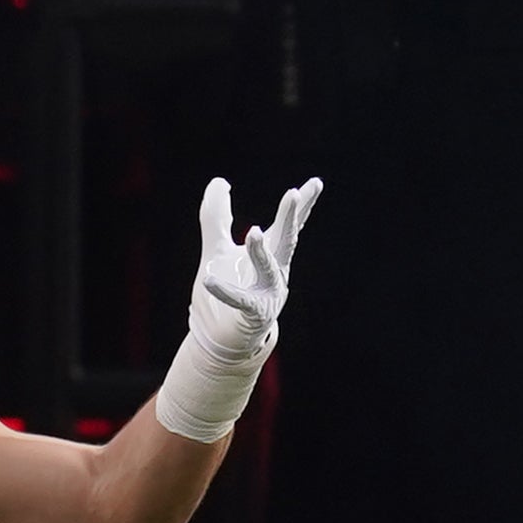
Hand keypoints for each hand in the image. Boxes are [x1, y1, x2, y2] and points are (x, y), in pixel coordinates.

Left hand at [154, 175, 323, 444]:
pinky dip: (224, 289)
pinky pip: (239, 301)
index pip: (288, 227)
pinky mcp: (251, 316)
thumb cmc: (224, 295)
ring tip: (251, 231)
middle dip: (290, 219)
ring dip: (261, 252)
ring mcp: (267, 295)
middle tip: (293, 194)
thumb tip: (219, 181)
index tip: (315, 184)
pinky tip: (208, 277)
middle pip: (286, 241)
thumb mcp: (216, 250)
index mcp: (269, 256)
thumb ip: (216, 217)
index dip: (302, 206)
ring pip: (269, 270)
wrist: (219, 341)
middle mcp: (275, 274)